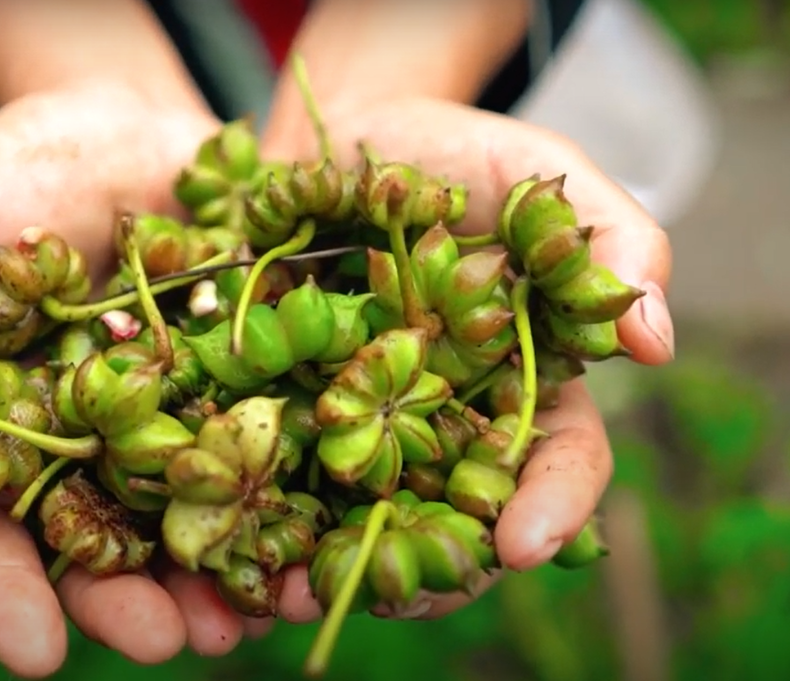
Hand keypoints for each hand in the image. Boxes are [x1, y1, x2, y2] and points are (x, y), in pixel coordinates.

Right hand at [0, 83, 317, 676]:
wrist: (127, 123)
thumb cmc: (17, 171)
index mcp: (10, 427)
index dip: (9, 590)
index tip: (35, 654)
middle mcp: (96, 443)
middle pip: (106, 543)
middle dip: (133, 600)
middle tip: (169, 640)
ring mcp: (178, 418)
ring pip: (195, 516)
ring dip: (225, 574)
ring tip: (252, 617)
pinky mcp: (249, 382)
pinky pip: (274, 450)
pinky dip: (293, 498)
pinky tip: (315, 537)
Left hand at [259, 96, 674, 619]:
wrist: (334, 137)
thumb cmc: (448, 150)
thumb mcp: (537, 173)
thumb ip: (609, 238)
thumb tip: (656, 339)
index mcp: (518, 383)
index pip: (555, 460)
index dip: (552, 506)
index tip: (527, 543)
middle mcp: (443, 420)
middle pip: (451, 520)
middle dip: (428, 570)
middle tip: (392, 595)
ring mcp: (361, 422)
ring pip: (356, 519)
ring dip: (328, 567)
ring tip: (290, 592)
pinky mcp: (283, 408)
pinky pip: (273, 474)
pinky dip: (253, 514)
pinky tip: (227, 541)